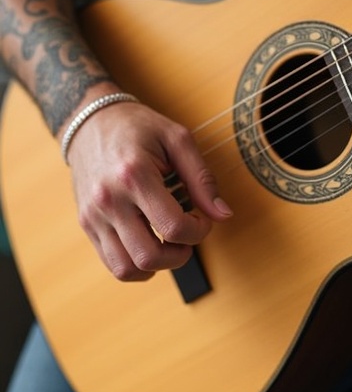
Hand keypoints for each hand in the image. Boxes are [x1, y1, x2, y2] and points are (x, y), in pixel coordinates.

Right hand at [66, 100, 232, 281]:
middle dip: (180, 255)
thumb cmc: (138, 127)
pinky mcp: (86, 224)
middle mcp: (109, 200)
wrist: (91, 121)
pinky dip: (137, 266)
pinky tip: (150, 244)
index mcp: (134, 176)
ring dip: (157, 266)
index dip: (199, 231)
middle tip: (187, 236)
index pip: (174, 227)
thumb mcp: (178, 140)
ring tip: (168, 244)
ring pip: (127, 269)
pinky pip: (113, 264)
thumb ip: (203, 179)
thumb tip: (223, 215)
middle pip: (149, 256)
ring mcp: (93, 215)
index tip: (202, 219)